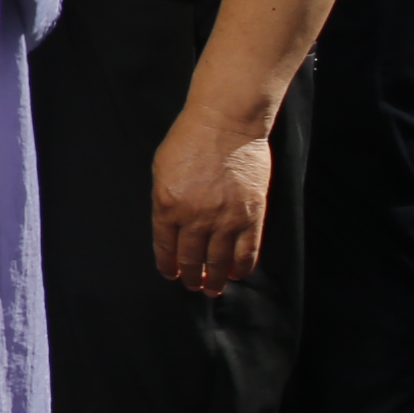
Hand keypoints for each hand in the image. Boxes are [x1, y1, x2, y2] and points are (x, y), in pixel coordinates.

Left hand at [149, 104, 270, 293]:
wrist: (226, 123)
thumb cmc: (189, 140)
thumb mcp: (162, 170)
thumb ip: (164, 201)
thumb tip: (171, 228)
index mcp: (167, 206)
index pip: (165, 248)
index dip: (168, 266)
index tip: (172, 274)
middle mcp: (195, 218)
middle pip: (192, 259)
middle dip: (192, 277)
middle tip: (194, 286)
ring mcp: (225, 219)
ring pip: (219, 262)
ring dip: (215, 280)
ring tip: (213, 289)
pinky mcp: (251, 216)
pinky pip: (247, 252)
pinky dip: (241, 268)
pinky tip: (237, 274)